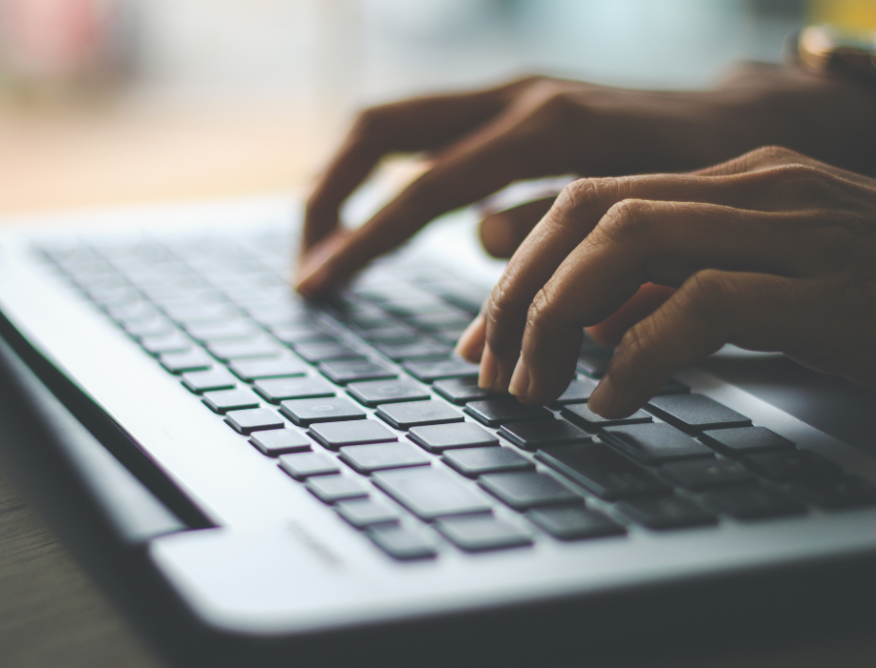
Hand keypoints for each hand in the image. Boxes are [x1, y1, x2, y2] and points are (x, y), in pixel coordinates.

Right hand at [296, 65, 875, 296]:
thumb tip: (479, 241)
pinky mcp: (510, 106)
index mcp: (547, 128)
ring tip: (324, 246)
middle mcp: (516, 96)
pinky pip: (424, 134)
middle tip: (307, 264)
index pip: (424, 189)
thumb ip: (559, 228)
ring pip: (393, 123)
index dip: (363, 242)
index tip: (317, 286)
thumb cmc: (711, 175)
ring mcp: (509, 94)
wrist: (750, 118)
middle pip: (380, 128)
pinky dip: (386, 176)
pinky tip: (376, 218)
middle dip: (327, 195)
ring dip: (346, 182)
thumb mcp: (648, 214)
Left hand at [455, 146, 875, 417]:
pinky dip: (639, 354)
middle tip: (492, 369)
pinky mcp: (829, 287)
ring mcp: (798, 228)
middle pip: (590, 210)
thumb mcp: (759, 296)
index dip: (519, 267)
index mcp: (737, 180)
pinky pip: (702, 303)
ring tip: (534, 387)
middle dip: (521, 291)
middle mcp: (759, 186)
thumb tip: (585, 329)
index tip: (482, 336)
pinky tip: (611, 403)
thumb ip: (673, 295)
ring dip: (560, 317)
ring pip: (629, 239)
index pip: (590, 200)